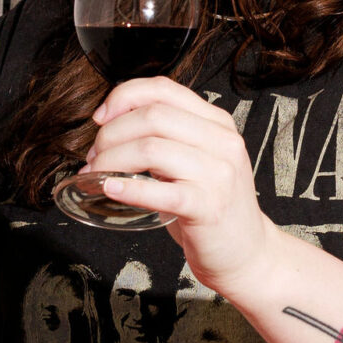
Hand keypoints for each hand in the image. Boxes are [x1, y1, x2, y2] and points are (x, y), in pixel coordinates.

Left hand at [88, 78, 273, 296]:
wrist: (247, 253)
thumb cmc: (211, 206)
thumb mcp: (197, 160)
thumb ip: (169, 138)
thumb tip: (110, 126)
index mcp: (217, 123)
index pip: (163, 89)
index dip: (123, 97)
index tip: (101, 119)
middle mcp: (222, 142)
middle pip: (152, 116)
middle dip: (111, 134)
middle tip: (95, 156)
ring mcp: (218, 174)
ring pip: (150, 148)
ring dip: (111, 161)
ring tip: (97, 175)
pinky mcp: (209, 207)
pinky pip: (159, 191)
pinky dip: (128, 189)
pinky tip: (110, 190)